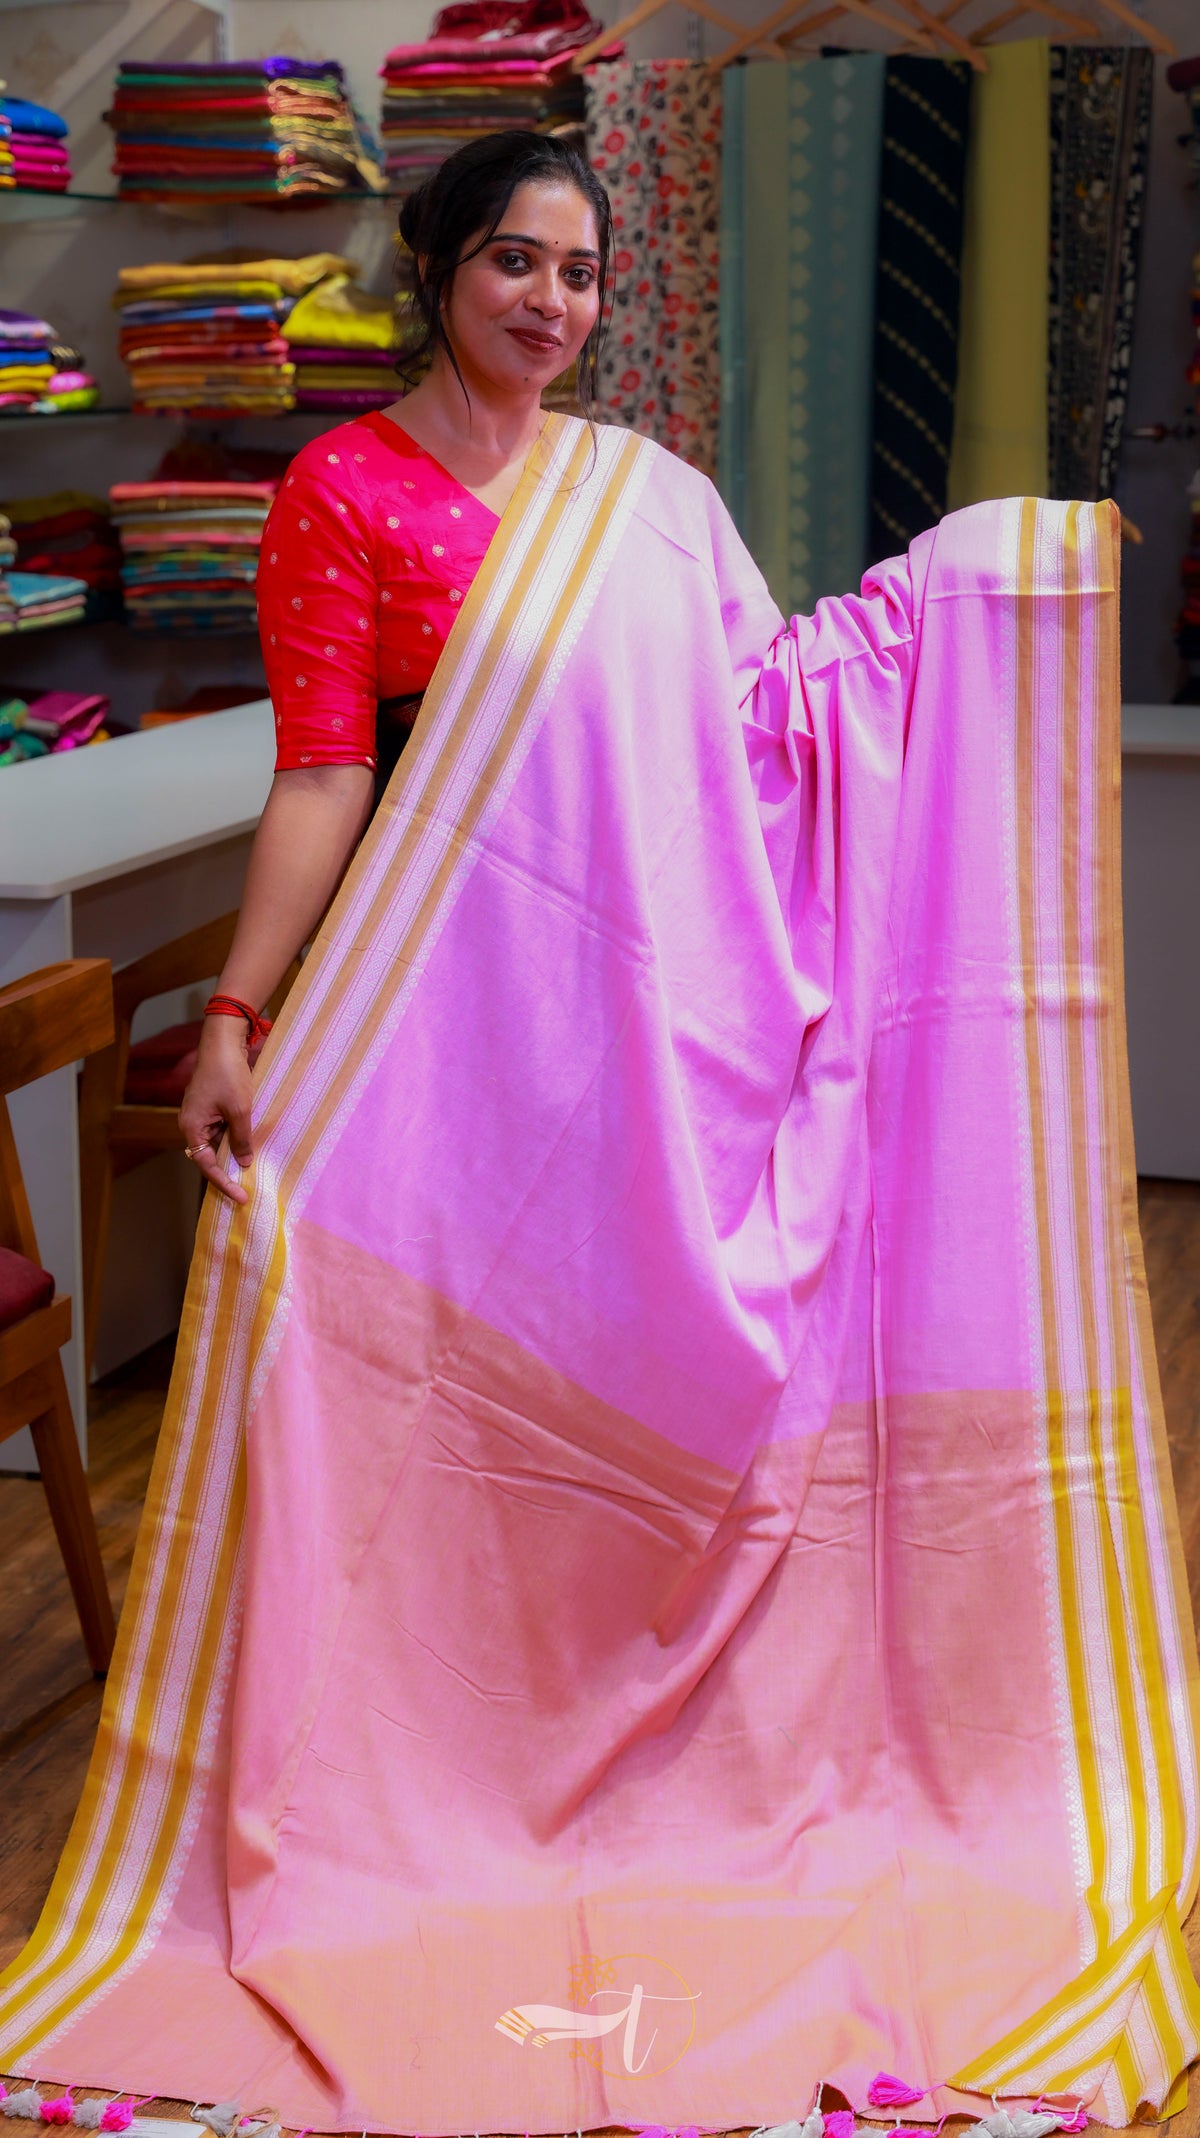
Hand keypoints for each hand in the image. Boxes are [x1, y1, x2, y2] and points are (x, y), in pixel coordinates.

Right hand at [178, 1019, 254, 1205]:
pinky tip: (252, 1142)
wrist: (223, 1042)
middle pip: (210, 1156)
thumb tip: (244, 1163)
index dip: (224, 1182)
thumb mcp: (240, 1110)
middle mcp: (191, 1123)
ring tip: (254, 1167)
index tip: (241, 1196)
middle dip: (229, 1171)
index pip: (206, 1165)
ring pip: (218, 1142)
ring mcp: (200, 1114)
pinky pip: (222, 1128)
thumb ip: (242, 1139)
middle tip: (249, 1188)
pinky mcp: (210, 1105)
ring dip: (234, 1152)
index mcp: (192, 1127)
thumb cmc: (228, 1074)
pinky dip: (236, 1137)